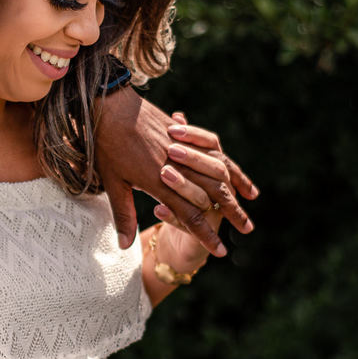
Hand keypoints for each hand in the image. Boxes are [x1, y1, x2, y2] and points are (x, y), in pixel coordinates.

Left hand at [95, 89, 257, 256]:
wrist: (109, 107)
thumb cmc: (106, 147)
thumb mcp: (113, 183)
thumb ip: (124, 215)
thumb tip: (124, 246)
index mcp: (158, 181)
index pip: (189, 214)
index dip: (205, 234)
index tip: (219, 251)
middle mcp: (176, 165)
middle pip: (212, 193)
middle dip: (231, 213)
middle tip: (247, 229)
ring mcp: (182, 148)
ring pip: (217, 171)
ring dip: (236, 187)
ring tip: (251, 200)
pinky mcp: (185, 134)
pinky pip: (214, 148)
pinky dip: (228, 161)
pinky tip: (234, 167)